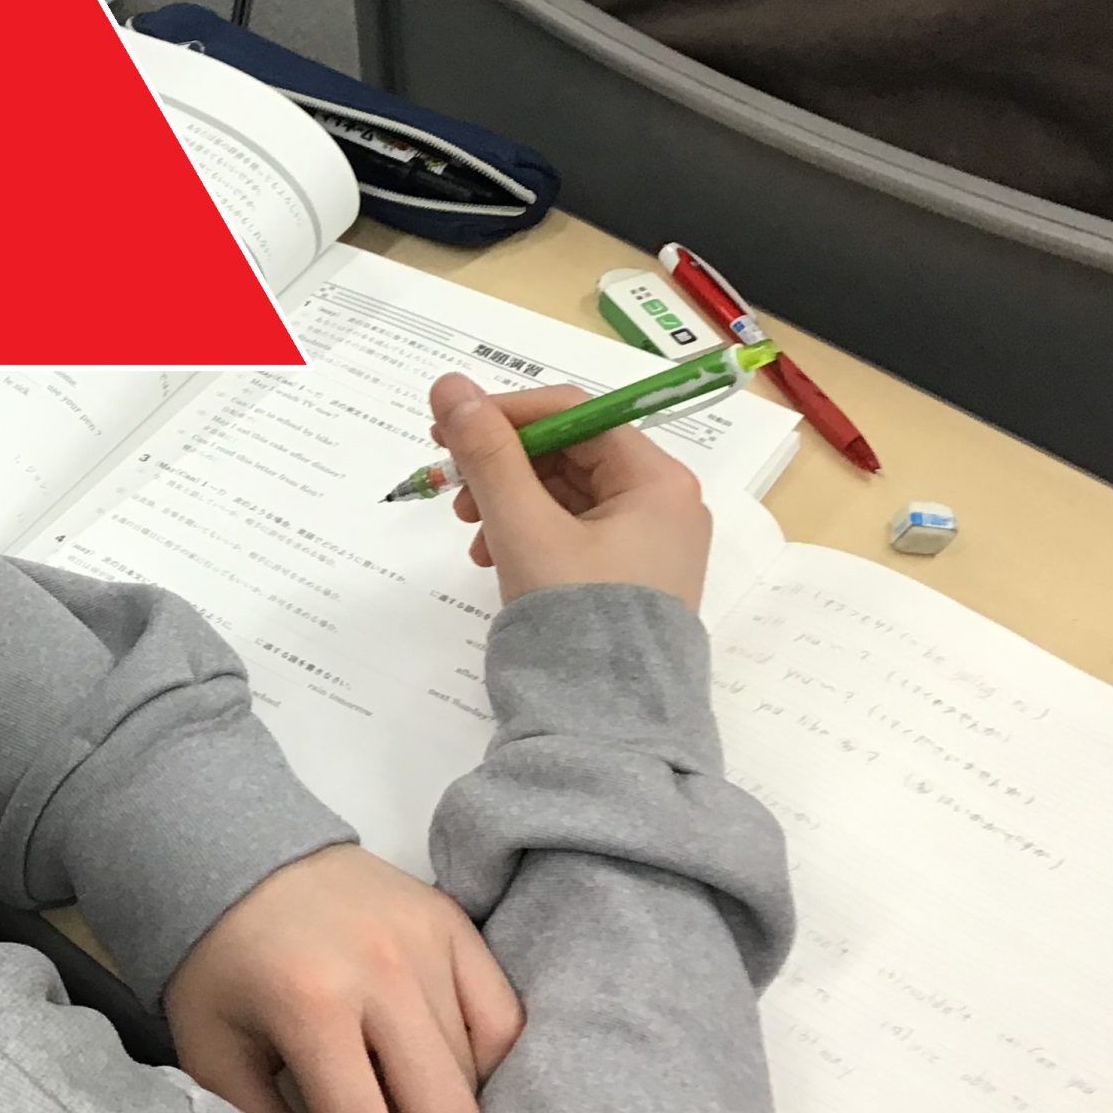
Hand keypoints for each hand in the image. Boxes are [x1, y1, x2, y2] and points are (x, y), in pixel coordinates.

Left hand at [165, 842, 523, 1112]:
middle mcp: (383, 971)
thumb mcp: (212, 1054)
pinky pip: (504, 1021)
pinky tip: (437, 1071)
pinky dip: (481, 1064)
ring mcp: (429, 942)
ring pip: (479, 1076)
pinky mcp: (457, 924)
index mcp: (312, 1007)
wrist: (242, 855)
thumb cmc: (220, 967)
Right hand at [428, 374, 710, 610]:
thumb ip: (487, 453)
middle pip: (570, 454)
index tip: (448, 430)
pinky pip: (572, 534)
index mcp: (657, 481)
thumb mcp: (523, 526)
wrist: (606, 727)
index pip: (575, 414)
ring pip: (565, 496)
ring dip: (509, 502)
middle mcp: (664, 506)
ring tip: (472, 535)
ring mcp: (648, 547)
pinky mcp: (627, 581)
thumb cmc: (575, 616)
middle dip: (504, 466)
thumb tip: (449, 385)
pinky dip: (528, 535)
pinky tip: (494, 558)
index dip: (507, 415)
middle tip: (452, 486)